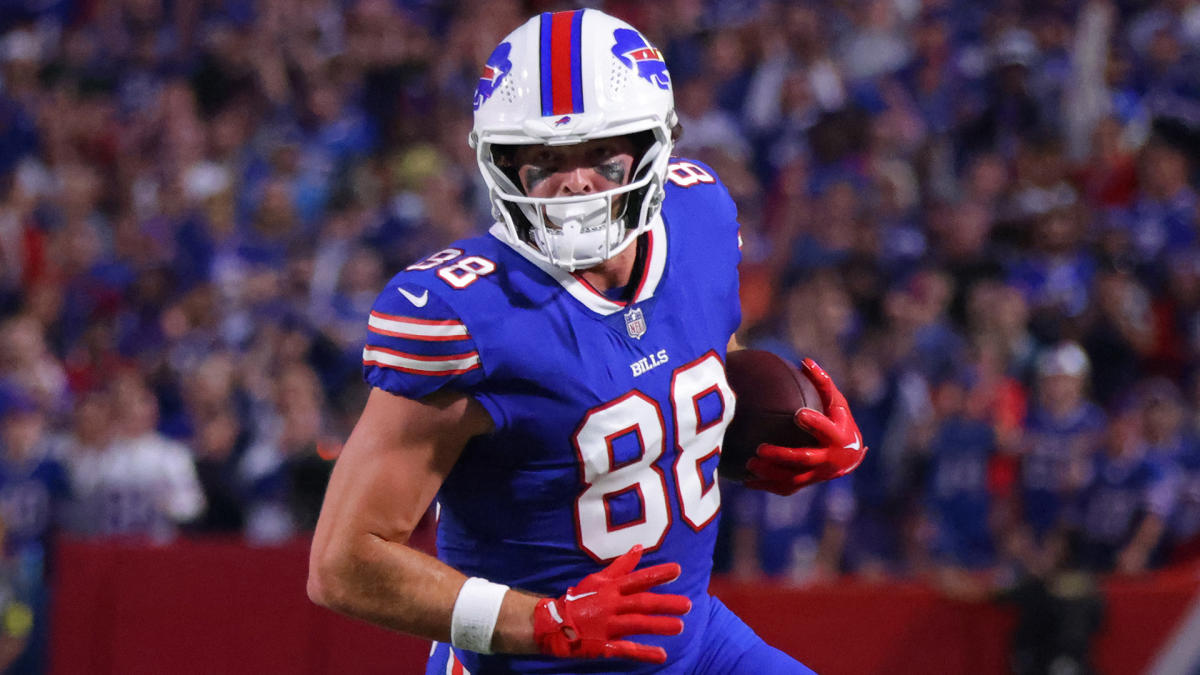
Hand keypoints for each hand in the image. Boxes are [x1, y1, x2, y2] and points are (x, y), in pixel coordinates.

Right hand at [532, 545, 690, 663]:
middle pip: (641, 603)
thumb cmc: (579, 599)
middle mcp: (610, 605)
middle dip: (665, 603)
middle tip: (688, 604)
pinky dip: (643, 652)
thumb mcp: (598, 579)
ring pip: (636, 625)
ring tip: (680, 626)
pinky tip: (662, 655)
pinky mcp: (603, 645)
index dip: (657, 574)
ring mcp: (607, 625)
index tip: (677, 570)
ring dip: (658, 625)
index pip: (637, 579)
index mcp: (610, 588)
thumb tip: (638, 547)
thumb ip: (621, 565)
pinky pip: (626, 649)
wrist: (553, 623)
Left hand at [745, 358, 865, 495]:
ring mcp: (818, 475)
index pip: (826, 431)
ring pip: (793, 479)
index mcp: (838, 437)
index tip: (798, 414)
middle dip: (782, 455)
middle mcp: (829, 460)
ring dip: (770, 474)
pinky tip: (745, 481)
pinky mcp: (807, 483)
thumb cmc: (839, 421)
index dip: (815, 423)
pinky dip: (766, 486)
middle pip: (804, 459)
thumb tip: (805, 361)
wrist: (850, 456)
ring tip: (749, 464)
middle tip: (760, 448)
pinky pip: (786, 488)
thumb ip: (822, 383)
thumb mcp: (836, 402)